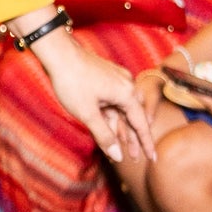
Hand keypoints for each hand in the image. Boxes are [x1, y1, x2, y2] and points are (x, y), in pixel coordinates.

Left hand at [29, 25, 154, 164]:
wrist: (59, 53)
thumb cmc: (72, 82)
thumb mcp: (88, 114)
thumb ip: (104, 136)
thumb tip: (118, 156)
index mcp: (127, 94)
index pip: (141, 124)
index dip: (146, 143)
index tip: (153, 158)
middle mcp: (126, 86)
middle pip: (133, 118)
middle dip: (132, 139)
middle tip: (135, 157)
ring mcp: (117, 81)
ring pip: (121, 111)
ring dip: (120, 129)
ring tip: (120, 148)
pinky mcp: (106, 79)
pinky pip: (113, 103)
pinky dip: (110, 117)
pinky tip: (108, 130)